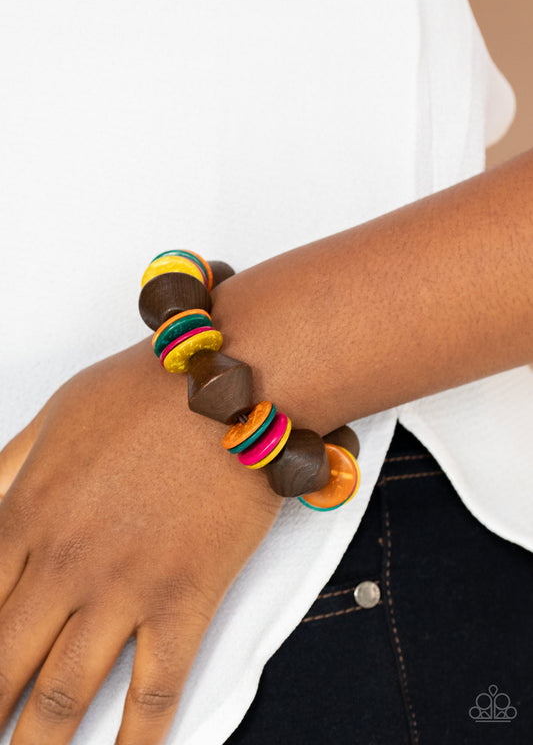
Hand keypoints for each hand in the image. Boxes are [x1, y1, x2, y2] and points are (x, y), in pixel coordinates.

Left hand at [0, 337, 283, 743]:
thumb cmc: (148, 392)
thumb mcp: (56, 414)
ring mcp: (125, 585)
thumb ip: (9, 465)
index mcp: (27, 514)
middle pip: (3, 662)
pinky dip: (139, 736)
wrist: (232, 387)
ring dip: (39, 743)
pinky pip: (156, 685)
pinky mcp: (185, 597)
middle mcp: (66, 562)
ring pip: (64, 691)